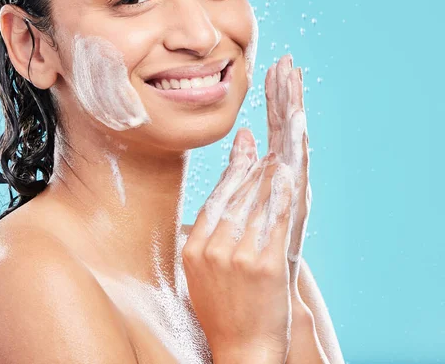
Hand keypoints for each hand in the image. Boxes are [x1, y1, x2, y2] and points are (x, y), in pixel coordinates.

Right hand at [182, 128, 296, 361]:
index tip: (242, 143)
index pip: (215, 199)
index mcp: (193, 250)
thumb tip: (217, 202)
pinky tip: (287, 173)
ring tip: (277, 149)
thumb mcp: (202, 273)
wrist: (244, 351)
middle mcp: (212, 250)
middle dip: (250, 164)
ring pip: (255, 204)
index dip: (231, 169)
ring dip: (267, 173)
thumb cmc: (224, 312)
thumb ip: (207, 236)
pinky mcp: (265, 265)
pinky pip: (274, 221)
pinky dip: (282, 194)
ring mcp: (238, 258)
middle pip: (235, 197)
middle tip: (258, 138)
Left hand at [265, 54, 311, 303]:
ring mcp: (283, 213)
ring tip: (294, 80)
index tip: (276, 66)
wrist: (253, 326)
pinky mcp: (280, 236)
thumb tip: (244, 134)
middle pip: (286, 136)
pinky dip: (293, 162)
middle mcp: (283, 193)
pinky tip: (295, 135)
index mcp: (271, 185)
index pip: (275, 132)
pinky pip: (287, 192)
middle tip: (288, 60)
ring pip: (289, 154)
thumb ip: (243, 172)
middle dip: (285, 97)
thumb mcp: (240, 211)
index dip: (276, 100)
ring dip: (292, 117)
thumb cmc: (244, 264)